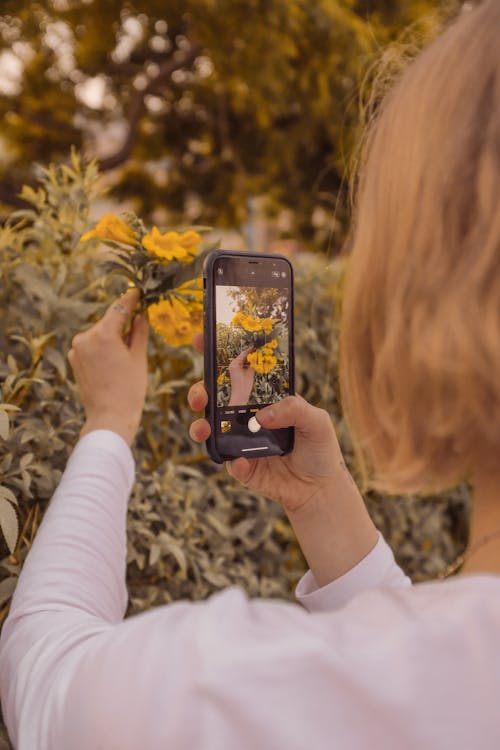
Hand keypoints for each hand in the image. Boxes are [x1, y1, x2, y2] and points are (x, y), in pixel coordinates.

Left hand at [68, 289, 148, 445]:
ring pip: (100, 334)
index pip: (118, 309)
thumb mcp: (138, 357)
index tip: (138, 291)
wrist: (110, 417)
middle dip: (123, 324)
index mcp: (103, 334)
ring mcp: (77, 349)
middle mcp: (85, 337)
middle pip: (109, 322)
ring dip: (113, 337)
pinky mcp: (74, 359)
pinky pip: (92, 346)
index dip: (130, 299)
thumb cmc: (129, 389)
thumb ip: (139, 331)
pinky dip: (103, 348)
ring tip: (128, 355)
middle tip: (141, 328)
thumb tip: (140, 314)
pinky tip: (115, 362)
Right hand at [188, 333, 377, 584]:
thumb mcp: (316, 420)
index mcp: (262, 397)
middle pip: (213, 397)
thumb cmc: (319, 447)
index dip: (217, 353)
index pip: (237, 370)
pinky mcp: (240, 467)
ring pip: (209, 428)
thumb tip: (263, 415)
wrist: (319, 488)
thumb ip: (294, 409)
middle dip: (199, 391)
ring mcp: (239, 440)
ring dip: (200, 426)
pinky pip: (228, 462)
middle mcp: (245, 416)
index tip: (200, 338)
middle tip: (201, 394)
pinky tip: (242, 462)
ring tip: (203, 429)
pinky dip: (231, 461)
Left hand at [227, 347, 254, 405]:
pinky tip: (254, 364)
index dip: (251, 350)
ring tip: (258, 357)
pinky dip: (248, 364)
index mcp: (235, 363)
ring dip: (250, 360)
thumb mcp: (250, 372)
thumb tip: (257, 356)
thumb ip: (254, 363)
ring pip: (243, 361)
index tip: (256, 347)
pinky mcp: (236, 372)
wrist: (240, 396)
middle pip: (243, 357)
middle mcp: (233, 365)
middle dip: (251, 355)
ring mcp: (233, 368)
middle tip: (259, 352)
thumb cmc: (244, 386)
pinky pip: (243, 365)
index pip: (244, 354)